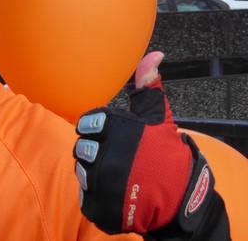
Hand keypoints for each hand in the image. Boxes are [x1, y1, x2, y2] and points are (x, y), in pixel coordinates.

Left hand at [73, 51, 214, 234]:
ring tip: (120, 176)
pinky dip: (96, 195)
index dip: (99, 129)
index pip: (87, 122)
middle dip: (96, 150)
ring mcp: (101, 183)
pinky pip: (84, 195)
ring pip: (81, 170)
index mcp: (116, 130)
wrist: (180, 201)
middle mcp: (105, 155)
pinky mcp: (98, 206)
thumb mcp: (158, 116)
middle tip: (118, 158)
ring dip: (95, 172)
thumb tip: (154, 54)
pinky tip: (116, 193)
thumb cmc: (165, 153)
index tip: (115, 137)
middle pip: (81, 146)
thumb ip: (148, 86)